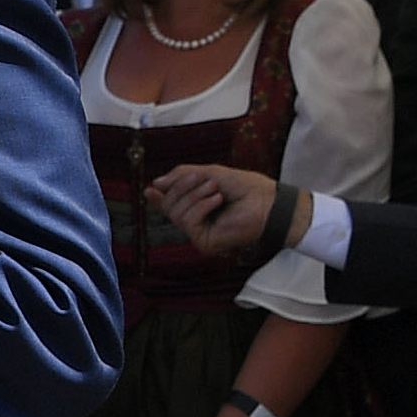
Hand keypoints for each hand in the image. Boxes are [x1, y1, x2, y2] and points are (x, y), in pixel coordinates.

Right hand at [152, 163, 284, 258]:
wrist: (267, 202)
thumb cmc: (245, 188)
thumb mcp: (210, 173)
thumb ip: (183, 176)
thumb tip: (155, 183)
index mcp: (197, 206)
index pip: (171, 204)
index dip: (159, 197)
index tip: (150, 188)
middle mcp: (196, 222)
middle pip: (169, 205)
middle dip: (183, 187)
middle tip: (205, 179)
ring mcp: (200, 234)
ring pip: (176, 213)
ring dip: (195, 195)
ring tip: (216, 190)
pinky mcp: (204, 242)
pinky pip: (188, 220)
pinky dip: (201, 205)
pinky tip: (217, 200)